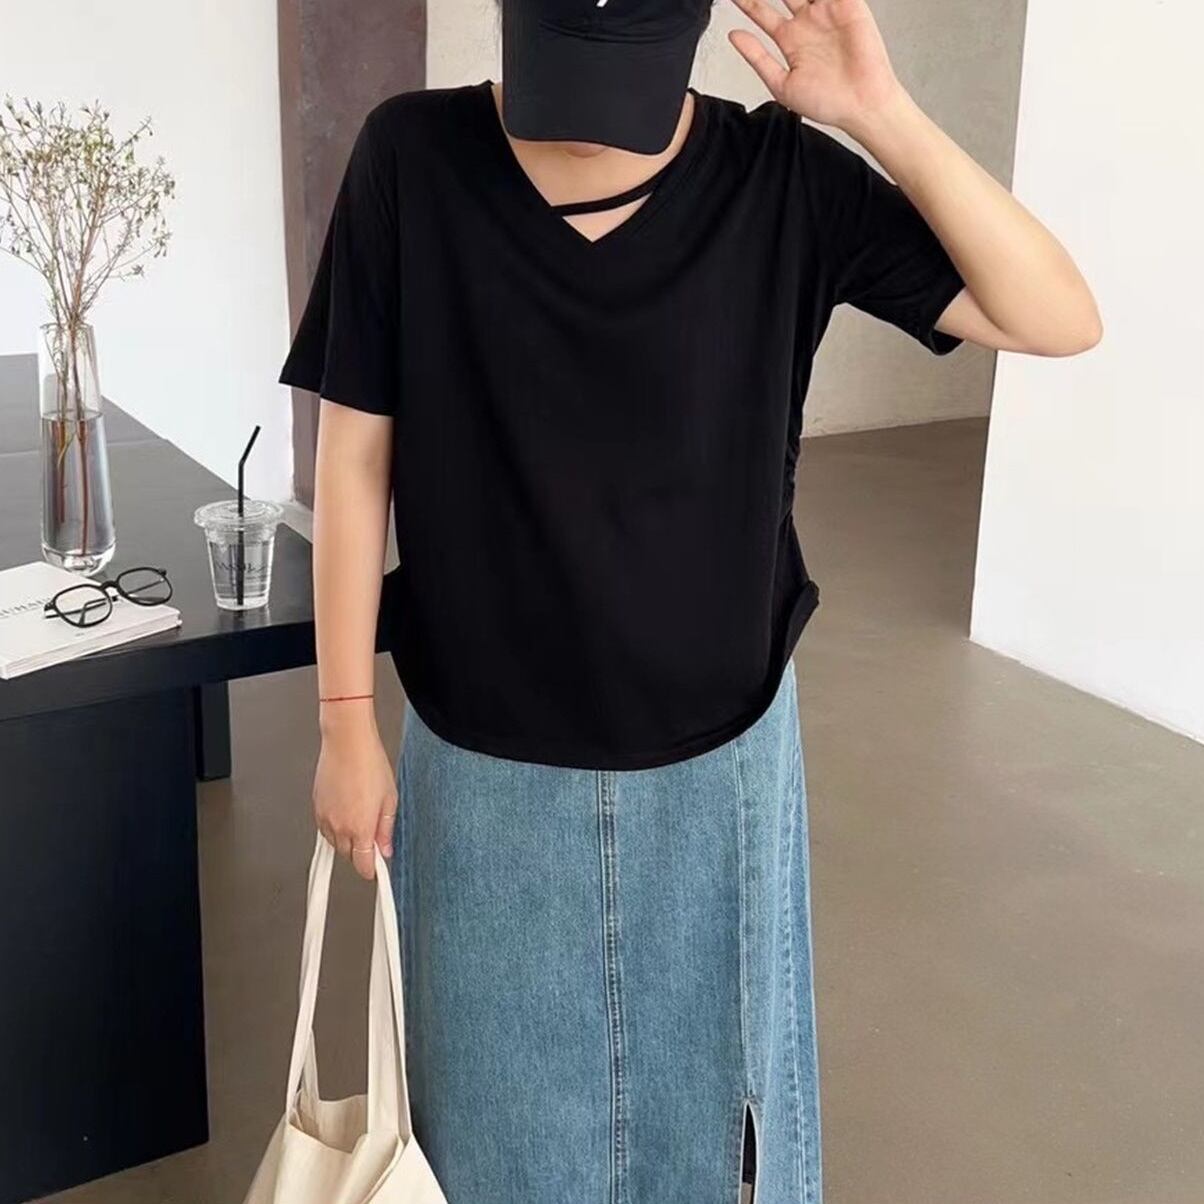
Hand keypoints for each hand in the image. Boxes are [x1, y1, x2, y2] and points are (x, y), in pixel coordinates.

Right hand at [313, 708, 397, 880]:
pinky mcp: (316, 807)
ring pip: (334, 842)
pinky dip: (335, 827)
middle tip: (372, 836)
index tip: (375, 869)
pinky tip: (346, 811)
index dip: (370, 870)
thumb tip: (385, 849)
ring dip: (346, 839)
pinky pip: (324, 828)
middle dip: (359, 852)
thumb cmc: (370, 764)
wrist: (346, 743)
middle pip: (348, 855)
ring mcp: (324, 818)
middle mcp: (339, 827)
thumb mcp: (389, 798)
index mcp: (360, 828)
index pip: (362, 865)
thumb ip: (386, 829)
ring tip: (360, 818)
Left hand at [726, 0, 903, 133]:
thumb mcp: (781, 84)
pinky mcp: (847, 5)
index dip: (746, 2)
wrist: (860, 105)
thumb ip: (757, 58)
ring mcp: (827, 11)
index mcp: (790, 40)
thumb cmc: (827, 102)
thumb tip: (733, 36)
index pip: (761, 12)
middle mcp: (807, 22)